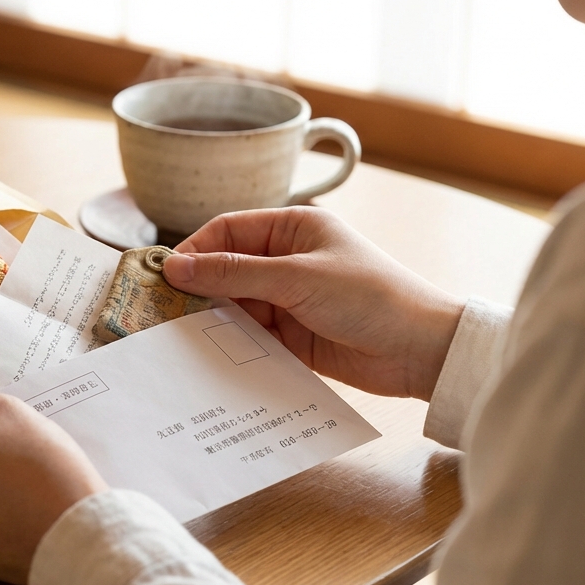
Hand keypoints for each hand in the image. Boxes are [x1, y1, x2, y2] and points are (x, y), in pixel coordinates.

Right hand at [163, 206, 465, 399]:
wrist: (421, 351)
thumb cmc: (370, 297)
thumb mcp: (297, 278)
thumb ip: (234, 274)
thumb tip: (176, 267)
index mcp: (293, 228)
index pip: (228, 230)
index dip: (195, 251)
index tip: (165, 277)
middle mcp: (288, 260)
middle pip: (226, 270)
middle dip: (198, 289)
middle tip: (163, 312)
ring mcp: (290, 299)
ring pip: (235, 305)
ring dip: (213, 320)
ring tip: (182, 338)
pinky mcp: (293, 336)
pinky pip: (251, 336)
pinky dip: (232, 344)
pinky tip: (212, 356)